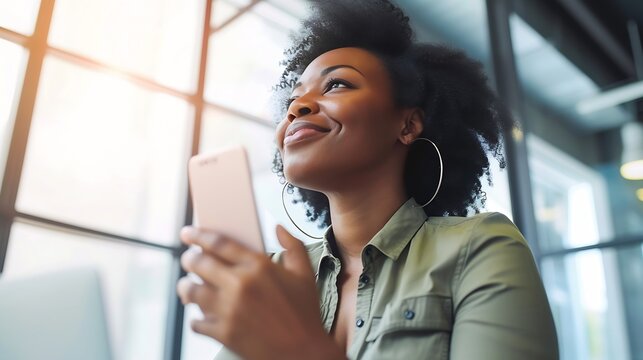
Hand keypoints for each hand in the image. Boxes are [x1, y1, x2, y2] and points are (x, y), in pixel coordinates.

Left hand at [176, 225, 344, 359]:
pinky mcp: (224, 333)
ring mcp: (229, 309)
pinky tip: (202, 316)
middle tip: (188, 259)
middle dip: (188, 259)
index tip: (187, 233)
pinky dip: (197, 318)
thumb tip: (278, 228)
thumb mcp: (305, 274)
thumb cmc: (305, 313)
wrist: (304, 353)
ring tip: (187, 286)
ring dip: (185, 287)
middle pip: (199, 263)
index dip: (198, 235)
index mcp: (259, 266)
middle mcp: (240, 284)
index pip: (218, 243)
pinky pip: (197, 322)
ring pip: (191, 291)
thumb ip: (293, 246)